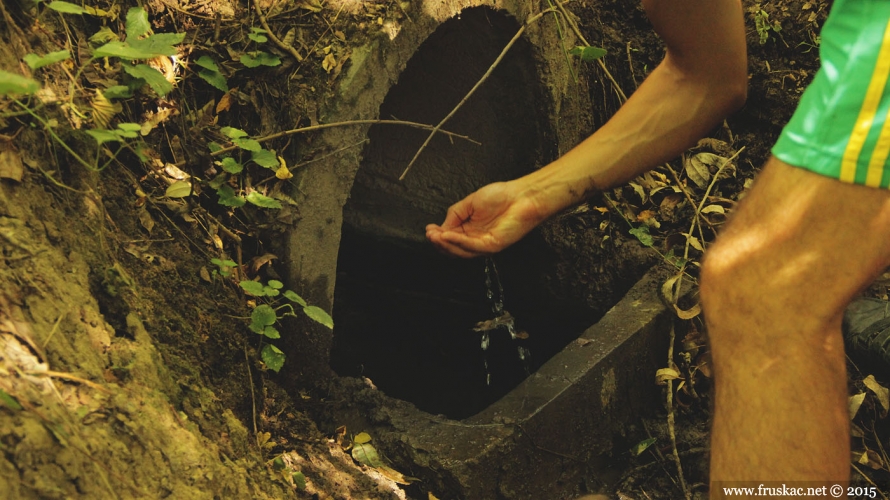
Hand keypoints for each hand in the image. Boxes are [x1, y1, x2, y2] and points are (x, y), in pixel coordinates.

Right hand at [425, 181, 545, 257]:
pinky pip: (472, 247)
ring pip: (461, 251)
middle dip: (439, 242)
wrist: (522, 195)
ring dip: (446, 245)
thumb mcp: (470, 202)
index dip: (438, 235)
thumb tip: (442, 226)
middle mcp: (476, 238)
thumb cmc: (502, 196)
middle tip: (430, 235)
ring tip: (435, 236)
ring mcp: (484, 244)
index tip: (429, 229)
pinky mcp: (492, 245)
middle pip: (453, 247)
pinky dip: (458, 242)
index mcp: (471, 229)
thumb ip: (455, 214)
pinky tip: (448, 235)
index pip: (451, 237)